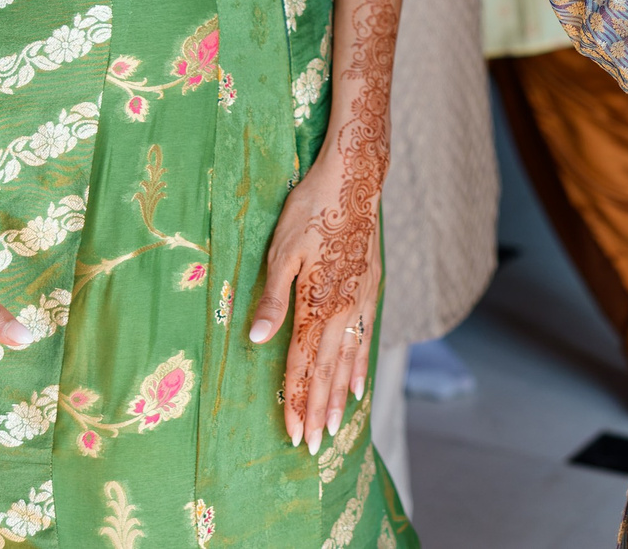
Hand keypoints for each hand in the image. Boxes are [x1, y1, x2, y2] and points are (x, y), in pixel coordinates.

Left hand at [248, 135, 385, 452]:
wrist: (355, 180)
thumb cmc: (311, 210)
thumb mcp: (282, 250)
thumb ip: (272, 298)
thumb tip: (257, 338)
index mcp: (317, 303)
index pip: (302, 365)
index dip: (296, 401)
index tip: (292, 433)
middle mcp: (343, 310)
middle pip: (326, 372)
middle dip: (317, 410)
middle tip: (312, 446)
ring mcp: (360, 301)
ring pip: (348, 360)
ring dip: (338, 396)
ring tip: (334, 426)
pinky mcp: (370, 289)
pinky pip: (366, 339)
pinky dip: (360, 366)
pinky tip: (358, 385)